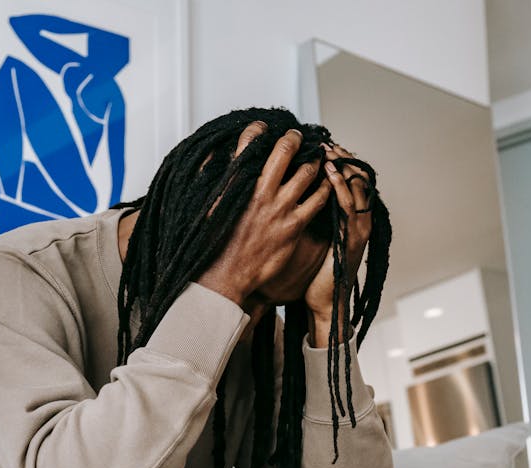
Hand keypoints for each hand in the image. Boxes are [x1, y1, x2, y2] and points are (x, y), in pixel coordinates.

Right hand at [196, 122, 331, 306]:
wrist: (223, 276)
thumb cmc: (212, 243)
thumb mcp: (204, 205)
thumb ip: (210, 178)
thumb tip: (210, 157)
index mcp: (234, 183)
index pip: (248, 141)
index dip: (257, 129)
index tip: (262, 128)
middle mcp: (259, 191)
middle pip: (284, 150)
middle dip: (294, 138)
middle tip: (298, 136)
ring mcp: (279, 208)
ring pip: (307, 172)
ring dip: (314, 161)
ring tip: (317, 157)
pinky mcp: (293, 226)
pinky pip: (318, 199)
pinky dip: (325, 187)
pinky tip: (326, 184)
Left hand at [304, 143, 373, 342]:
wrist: (323, 303)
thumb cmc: (312, 275)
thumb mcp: (308, 239)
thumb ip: (304, 216)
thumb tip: (284, 196)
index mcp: (347, 218)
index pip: (348, 180)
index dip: (338, 161)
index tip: (321, 145)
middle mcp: (356, 219)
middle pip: (356, 177)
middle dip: (341, 157)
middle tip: (325, 141)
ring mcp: (357, 228)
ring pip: (356, 187)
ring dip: (342, 166)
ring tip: (328, 148)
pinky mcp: (352, 239)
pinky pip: (349, 207)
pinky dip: (342, 187)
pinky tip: (331, 173)